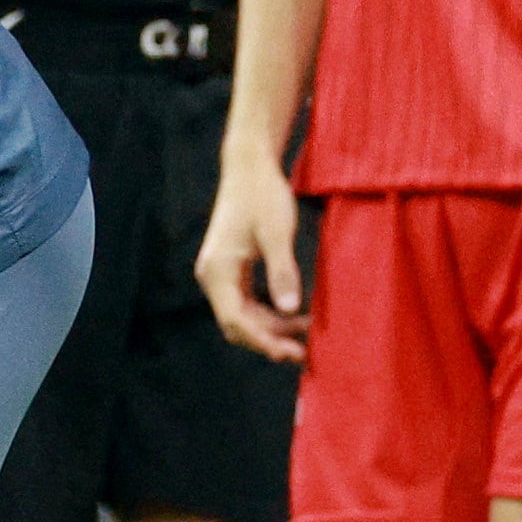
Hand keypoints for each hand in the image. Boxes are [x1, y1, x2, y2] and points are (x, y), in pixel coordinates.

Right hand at [195, 153, 305, 364]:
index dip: (263, 341)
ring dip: (272, 328)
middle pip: (237, 323)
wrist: (250, 168)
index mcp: (218, 271)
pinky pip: (247, 301)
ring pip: (243, 315)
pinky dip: (270, 312)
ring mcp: (221, 273)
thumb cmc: (263, 196)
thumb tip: (290, 310)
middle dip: (268, 340)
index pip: (236, 320)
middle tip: (304, 353)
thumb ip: (283, 272)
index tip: (291, 354)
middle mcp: (213, 276)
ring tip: (307, 334)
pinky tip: (296, 315)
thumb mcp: (276, 234)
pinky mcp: (232, 268)